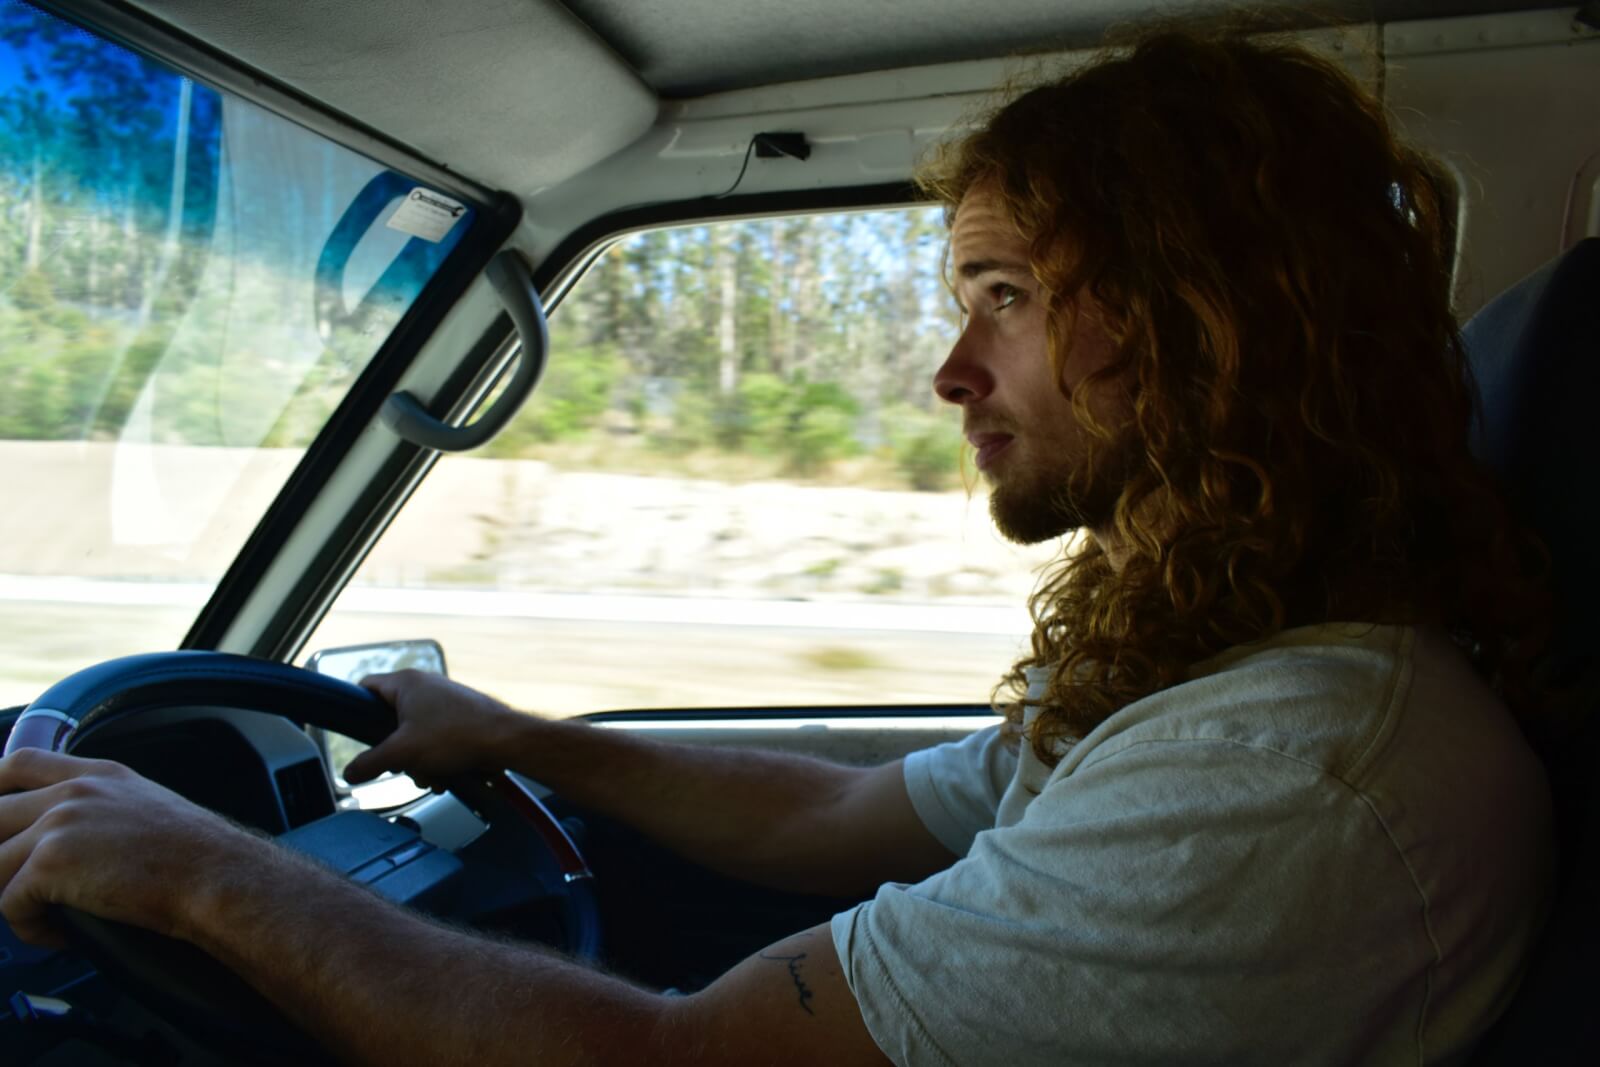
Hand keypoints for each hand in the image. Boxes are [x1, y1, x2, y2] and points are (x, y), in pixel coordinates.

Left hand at [0, 748, 267, 947]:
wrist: (216, 875)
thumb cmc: (198, 856)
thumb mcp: (148, 807)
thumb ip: (105, 808)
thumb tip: (76, 843)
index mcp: (98, 776)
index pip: (19, 763)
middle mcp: (73, 793)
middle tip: (22, 884)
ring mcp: (58, 824)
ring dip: (15, 899)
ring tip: (51, 918)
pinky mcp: (49, 864)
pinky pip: (8, 905)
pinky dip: (31, 928)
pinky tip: (63, 933)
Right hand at [346, 671, 529, 786]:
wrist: (507, 741)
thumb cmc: (458, 735)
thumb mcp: (403, 752)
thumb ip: (370, 763)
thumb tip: (350, 772)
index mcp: (406, 682)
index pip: (365, 688)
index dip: (355, 710)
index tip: (354, 732)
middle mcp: (425, 687)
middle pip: (390, 721)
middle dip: (396, 752)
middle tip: (404, 763)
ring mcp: (444, 703)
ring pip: (414, 736)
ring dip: (419, 762)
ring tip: (433, 774)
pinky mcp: (459, 719)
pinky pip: (436, 741)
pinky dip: (437, 760)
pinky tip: (446, 775)